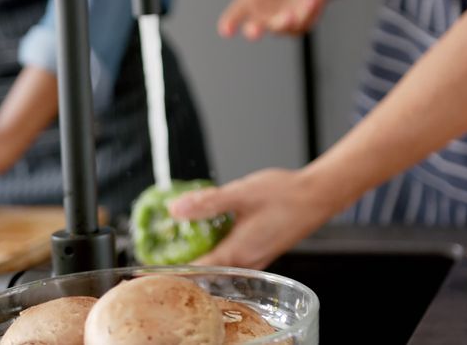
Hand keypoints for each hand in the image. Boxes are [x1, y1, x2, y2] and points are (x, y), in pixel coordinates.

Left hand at [168, 168, 334, 269]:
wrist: (319, 196)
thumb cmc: (286, 195)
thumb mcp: (240, 193)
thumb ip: (207, 203)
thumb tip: (175, 209)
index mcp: (237, 252)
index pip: (195, 272)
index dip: (169, 273)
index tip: (147, 272)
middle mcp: (246, 262)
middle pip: (205, 272)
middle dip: (180, 267)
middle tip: (156, 257)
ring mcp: (255, 259)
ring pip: (219, 265)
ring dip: (199, 257)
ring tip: (177, 246)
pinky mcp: (261, 251)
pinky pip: (231, 256)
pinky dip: (215, 249)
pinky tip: (210, 233)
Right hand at [213, 0, 327, 39]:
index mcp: (249, 2)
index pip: (234, 16)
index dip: (228, 24)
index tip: (226, 30)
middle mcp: (263, 16)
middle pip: (254, 29)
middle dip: (254, 31)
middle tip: (253, 31)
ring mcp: (281, 23)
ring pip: (280, 28)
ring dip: (282, 23)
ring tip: (288, 14)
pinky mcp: (300, 25)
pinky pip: (302, 24)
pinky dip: (306, 13)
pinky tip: (311, 1)